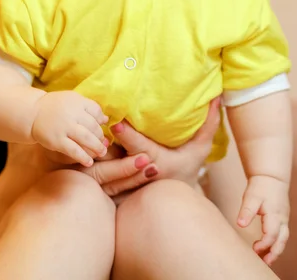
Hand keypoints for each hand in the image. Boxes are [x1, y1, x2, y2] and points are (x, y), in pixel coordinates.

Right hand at [31, 91, 108, 166]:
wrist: (32, 113)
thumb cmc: (55, 107)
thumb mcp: (72, 101)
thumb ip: (89, 108)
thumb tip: (106, 119)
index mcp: (77, 101)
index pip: (95, 110)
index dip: (101, 119)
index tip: (103, 127)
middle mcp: (71, 113)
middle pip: (93, 126)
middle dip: (100, 136)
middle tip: (105, 143)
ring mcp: (64, 127)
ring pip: (86, 138)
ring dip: (97, 147)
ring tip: (102, 153)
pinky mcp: (57, 140)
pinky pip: (74, 150)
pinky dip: (83, 157)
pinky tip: (89, 162)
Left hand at [87, 97, 220, 199]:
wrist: (173, 200)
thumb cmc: (186, 167)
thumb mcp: (200, 148)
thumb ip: (208, 124)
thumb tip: (217, 97)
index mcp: (159, 163)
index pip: (140, 148)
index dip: (128, 136)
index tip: (117, 122)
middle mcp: (139, 175)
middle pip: (118, 158)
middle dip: (104, 144)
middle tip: (91, 128)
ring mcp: (125, 183)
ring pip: (104, 167)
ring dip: (93, 153)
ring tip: (80, 135)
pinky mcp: (113, 187)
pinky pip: (98, 173)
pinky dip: (89, 161)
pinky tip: (78, 147)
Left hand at [237, 174, 289, 265]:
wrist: (271, 177)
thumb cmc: (260, 186)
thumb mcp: (251, 197)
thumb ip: (246, 211)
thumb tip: (240, 224)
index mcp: (274, 214)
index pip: (271, 234)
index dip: (264, 244)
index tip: (254, 249)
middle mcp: (282, 219)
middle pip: (281, 241)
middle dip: (274, 253)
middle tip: (264, 262)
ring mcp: (284, 219)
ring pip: (283, 239)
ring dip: (275, 250)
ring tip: (265, 260)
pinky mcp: (282, 219)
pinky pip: (282, 235)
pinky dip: (276, 243)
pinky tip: (267, 249)